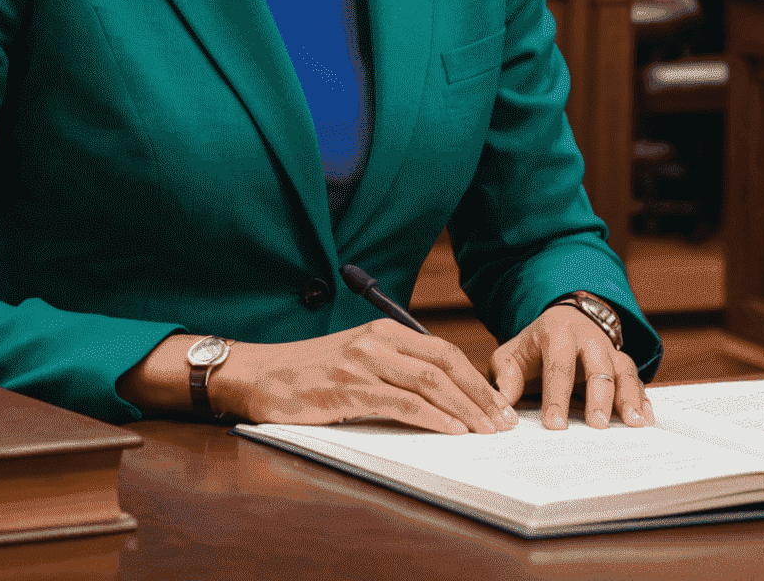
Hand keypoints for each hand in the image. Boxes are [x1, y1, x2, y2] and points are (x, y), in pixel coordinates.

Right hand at [118, 321, 519, 433]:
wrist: (259, 373)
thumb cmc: (308, 372)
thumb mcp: (355, 358)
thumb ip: (391, 367)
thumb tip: (439, 396)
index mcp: (381, 330)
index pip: (442, 349)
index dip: (475, 377)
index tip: (497, 403)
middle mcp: (376, 340)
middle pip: (444, 363)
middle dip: (479, 394)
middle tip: (503, 421)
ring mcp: (362, 362)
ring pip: (429, 383)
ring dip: (465, 410)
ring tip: (487, 432)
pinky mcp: (348, 389)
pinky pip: (401, 402)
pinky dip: (433, 417)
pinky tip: (451, 432)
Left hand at [489, 304, 652, 429]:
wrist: (567, 320)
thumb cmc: (538, 343)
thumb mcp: (514, 352)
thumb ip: (505, 375)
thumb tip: (502, 405)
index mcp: (558, 333)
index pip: (558, 366)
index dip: (556, 396)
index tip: (555, 425)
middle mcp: (589, 340)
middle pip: (598, 367)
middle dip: (599, 396)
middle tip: (597, 425)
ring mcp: (610, 351)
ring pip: (624, 372)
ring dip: (629, 398)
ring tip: (633, 424)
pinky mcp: (624, 365)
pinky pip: (638, 380)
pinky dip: (643, 399)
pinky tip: (646, 419)